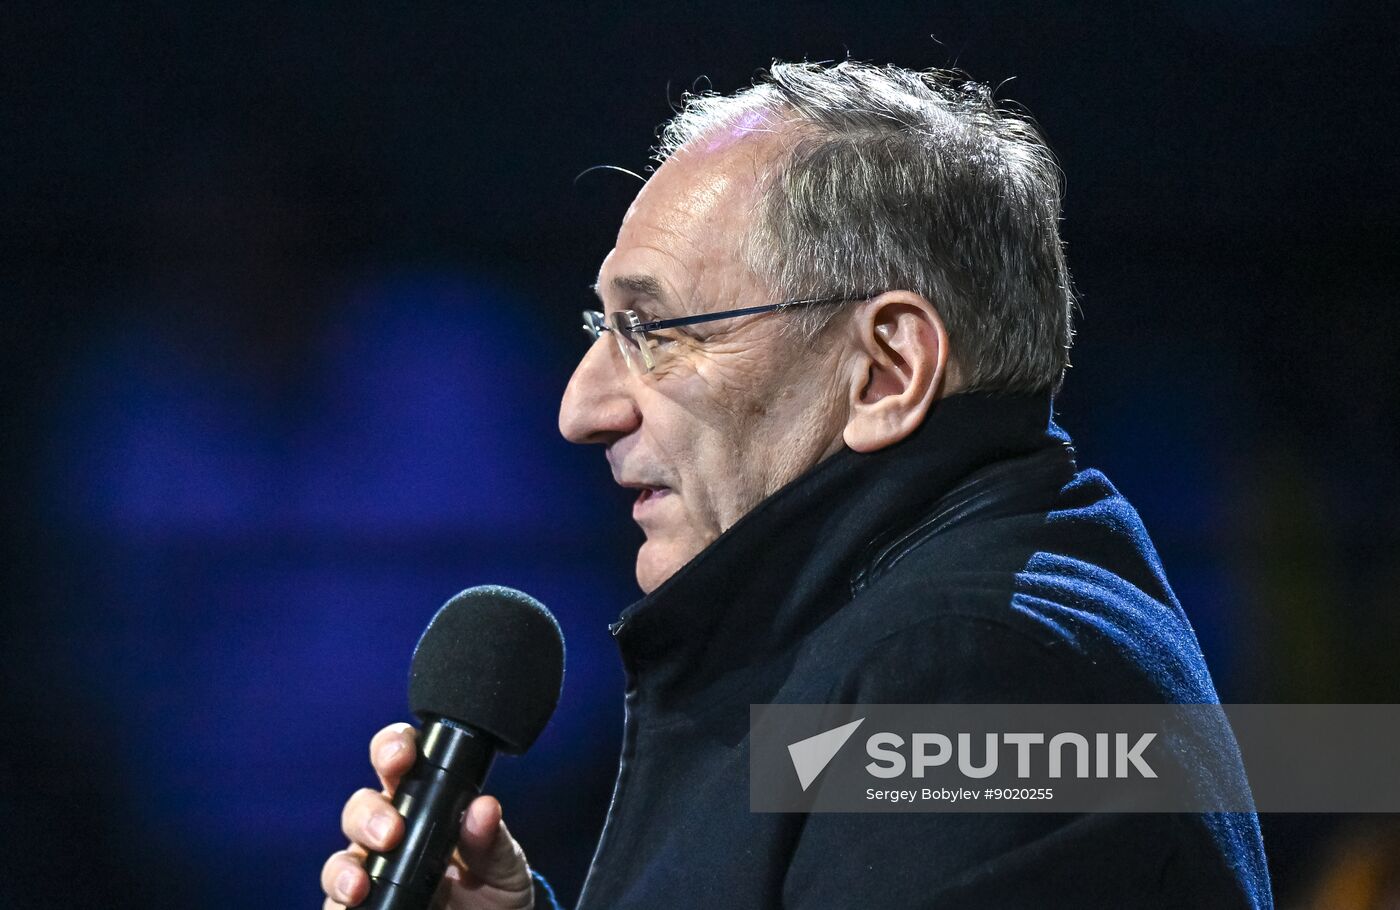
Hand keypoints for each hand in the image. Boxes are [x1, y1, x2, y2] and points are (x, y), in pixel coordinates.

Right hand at [321, 723, 535, 908]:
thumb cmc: (496, 889)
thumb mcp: (504, 865)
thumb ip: (493, 840)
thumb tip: (484, 807)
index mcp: (428, 804)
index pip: (400, 762)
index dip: (392, 748)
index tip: (400, 758)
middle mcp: (394, 832)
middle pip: (362, 806)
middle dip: (369, 813)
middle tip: (392, 833)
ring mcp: (376, 872)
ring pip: (342, 857)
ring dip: (344, 867)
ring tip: (359, 885)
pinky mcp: (364, 908)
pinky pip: (336, 904)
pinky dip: (338, 904)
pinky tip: (351, 905)